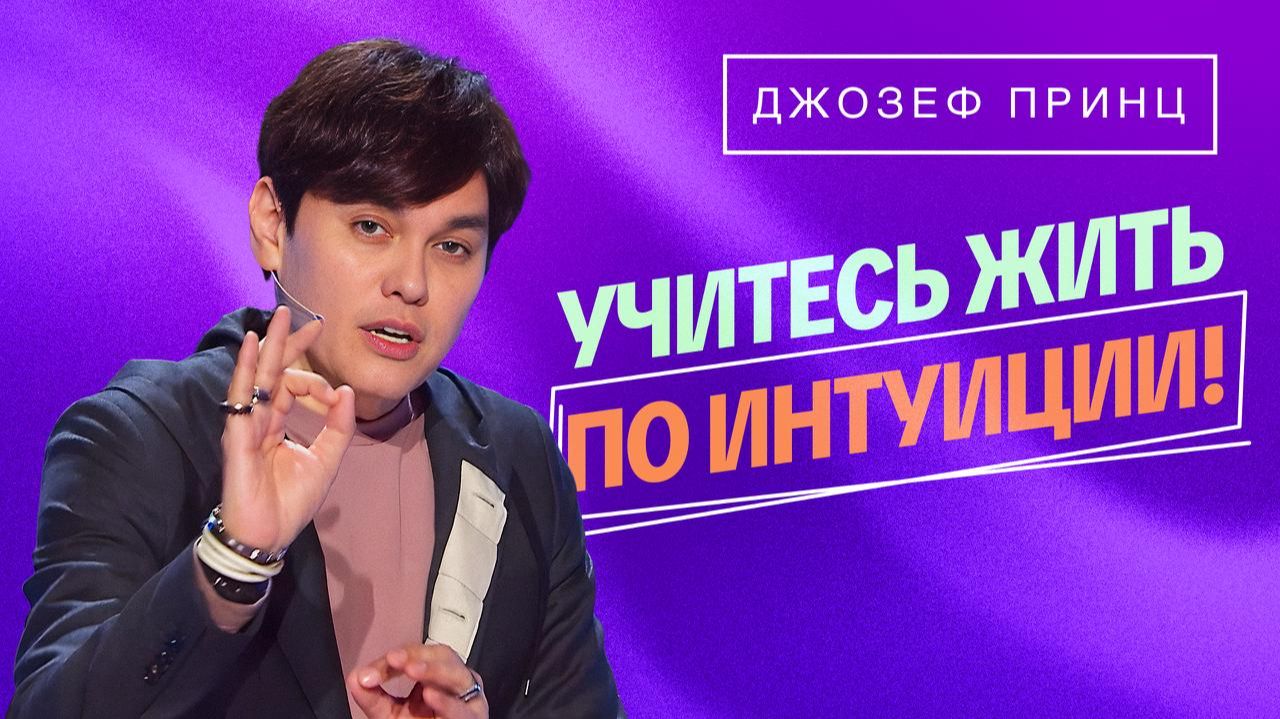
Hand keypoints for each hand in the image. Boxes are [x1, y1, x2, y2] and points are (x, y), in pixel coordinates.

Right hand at [219, 306, 355, 551]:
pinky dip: (245, 369)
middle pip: (273, 372)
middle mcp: (259, 419)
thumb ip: (338, 427)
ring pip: (257, 377)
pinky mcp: (237, 435)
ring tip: (278, 317)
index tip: (336, 391)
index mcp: (277, 424)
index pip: (290, 385)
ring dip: (269, 346)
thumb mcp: (326, 460)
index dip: (313, 376)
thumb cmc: (291, 501)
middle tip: (300, 314)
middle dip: (288, 343)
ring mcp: (246, 425)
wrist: (269, 535)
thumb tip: (347, 391)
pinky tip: (251, 345)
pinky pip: (241, 397)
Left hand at [348, 641, 487, 718]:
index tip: (369, 672)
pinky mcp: (473, 718)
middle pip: (442, 655)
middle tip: (393, 659)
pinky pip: (463, 709)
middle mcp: (453, 681)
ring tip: (411, 669)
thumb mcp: (391, 714)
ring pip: (457, 674)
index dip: (395, 659)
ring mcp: (467, 698)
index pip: (416, 656)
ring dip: (433, 670)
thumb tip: (354, 678)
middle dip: (417, 655)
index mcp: (435, 675)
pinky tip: (429, 695)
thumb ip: (373, 697)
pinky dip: (446, 701)